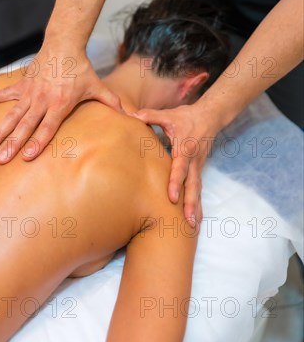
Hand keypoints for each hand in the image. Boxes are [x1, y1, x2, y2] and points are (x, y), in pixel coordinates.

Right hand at [0, 46, 123, 163]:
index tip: (26, 157)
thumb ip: (112, 102)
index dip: (37, 142)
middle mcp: (42, 100)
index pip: (47, 127)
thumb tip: (131, 116)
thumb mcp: (96, 86)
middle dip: (13, 143)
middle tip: (1, 159)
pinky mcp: (21, 84)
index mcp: (60, 104)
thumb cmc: (81, 68)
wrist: (64, 44)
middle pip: (26, 125)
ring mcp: (29, 92)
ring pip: (12, 115)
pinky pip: (2, 94)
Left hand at [132, 103, 218, 226]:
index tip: (172, 198)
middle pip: (193, 185)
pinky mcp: (199, 170)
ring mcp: (198, 166)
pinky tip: (195, 219)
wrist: (210, 117)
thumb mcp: (169, 115)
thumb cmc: (186, 117)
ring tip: (192, 226)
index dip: (176, 182)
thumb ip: (150, 116)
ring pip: (197, 190)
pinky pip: (198, 189)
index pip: (180, 168)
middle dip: (190, 203)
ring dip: (195, 207)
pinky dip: (198, 204)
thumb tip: (131, 114)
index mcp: (185, 148)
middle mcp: (194, 160)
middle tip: (187, 221)